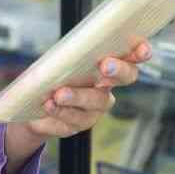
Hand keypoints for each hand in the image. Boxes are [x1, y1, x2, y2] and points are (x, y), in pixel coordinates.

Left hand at [4, 40, 152, 171]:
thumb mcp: (58, 60)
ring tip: (59, 94)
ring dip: (78, 97)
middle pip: (126, 77)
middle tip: (104, 66)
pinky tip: (49, 105)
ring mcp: (96, 107)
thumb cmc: (50, 74)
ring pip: (96, 101)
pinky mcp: (80, 124)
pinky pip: (75, 120)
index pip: (131, 56)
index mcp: (106, 64)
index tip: (142, 51)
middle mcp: (107, 86)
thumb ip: (68, 55)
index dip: (141, 52)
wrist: (32, 104)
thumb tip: (68, 49)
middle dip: (118, 71)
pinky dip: (60, 112)